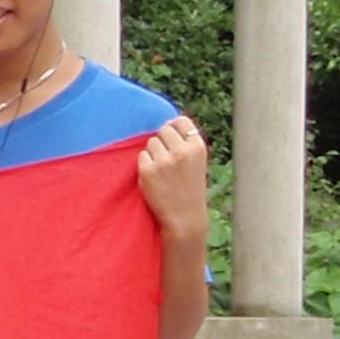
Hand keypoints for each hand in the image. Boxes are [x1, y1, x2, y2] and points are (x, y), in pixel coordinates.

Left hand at [138, 115, 209, 237]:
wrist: (185, 217)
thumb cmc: (190, 189)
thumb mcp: (197, 162)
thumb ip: (186, 143)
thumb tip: (168, 124)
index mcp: (197, 147)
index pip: (181, 121)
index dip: (173, 127)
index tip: (171, 137)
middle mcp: (182, 151)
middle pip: (164, 130)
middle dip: (162, 140)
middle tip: (166, 157)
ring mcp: (164, 160)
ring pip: (151, 142)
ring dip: (153, 152)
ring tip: (162, 169)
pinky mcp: (148, 171)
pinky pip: (141, 156)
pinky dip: (145, 164)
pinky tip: (154, 177)